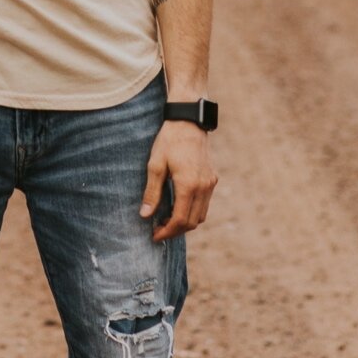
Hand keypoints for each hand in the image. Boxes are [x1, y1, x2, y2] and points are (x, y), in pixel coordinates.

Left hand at [140, 120, 217, 242]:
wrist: (188, 121)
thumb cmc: (169, 141)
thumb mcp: (155, 165)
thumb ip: (152, 192)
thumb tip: (145, 215)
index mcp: (188, 185)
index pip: (180, 220)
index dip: (167, 231)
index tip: (154, 235)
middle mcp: (203, 187)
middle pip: (192, 222)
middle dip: (175, 231)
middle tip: (158, 230)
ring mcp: (210, 183)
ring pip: (201, 215)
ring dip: (185, 223)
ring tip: (167, 220)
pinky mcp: (212, 179)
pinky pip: (205, 204)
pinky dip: (193, 211)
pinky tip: (178, 207)